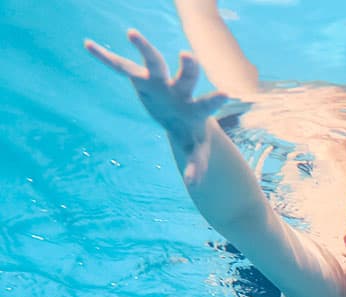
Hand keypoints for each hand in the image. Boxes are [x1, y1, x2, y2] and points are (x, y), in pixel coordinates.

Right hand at [85, 29, 228, 181]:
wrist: (181, 116)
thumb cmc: (192, 134)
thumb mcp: (196, 150)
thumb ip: (198, 165)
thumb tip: (194, 185)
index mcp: (196, 109)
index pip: (208, 104)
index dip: (215, 100)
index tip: (227, 94)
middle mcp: (180, 91)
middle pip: (186, 77)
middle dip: (188, 68)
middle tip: (188, 56)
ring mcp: (161, 82)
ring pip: (154, 62)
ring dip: (144, 48)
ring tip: (131, 33)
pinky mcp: (142, 79)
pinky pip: (121, 67)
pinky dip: (106, 58)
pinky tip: (88, 45)